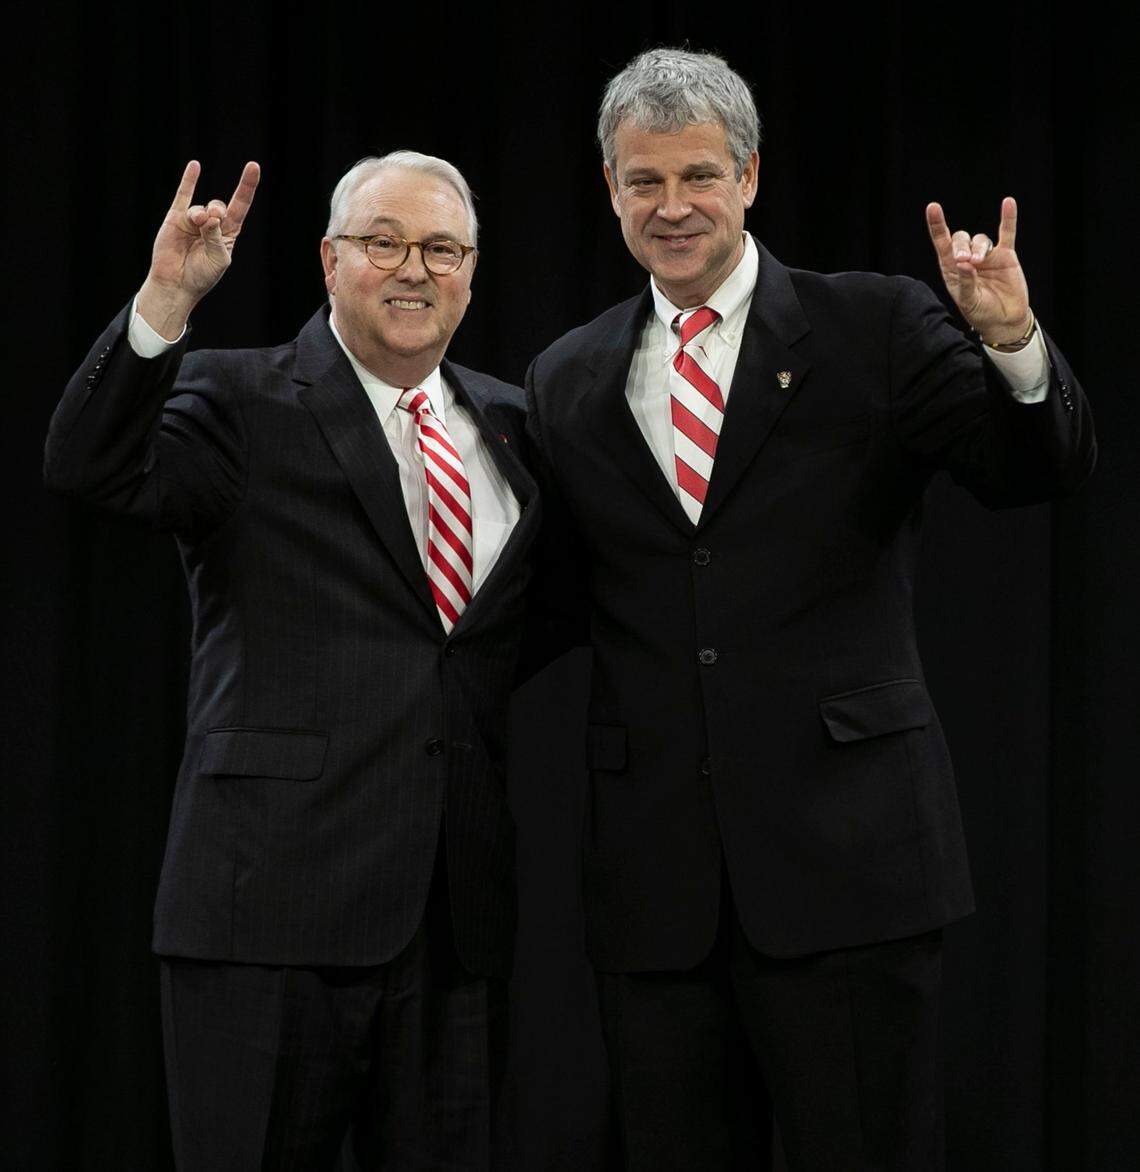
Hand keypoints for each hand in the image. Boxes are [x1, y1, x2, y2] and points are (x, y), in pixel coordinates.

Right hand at [137, 159, 259, 338]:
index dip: (247, 187)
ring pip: (200, 208)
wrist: (176, 284)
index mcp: (228, 234)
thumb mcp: (217, 259)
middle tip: (212, 221)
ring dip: (200, 215)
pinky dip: (189, 181)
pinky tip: (195, 167)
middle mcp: (212, 224)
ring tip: (197, 223)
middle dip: (217, 211)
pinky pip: (183, 195)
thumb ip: (216, 236)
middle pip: (220, 206)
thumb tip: (210, 215)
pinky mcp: (176, 219)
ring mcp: (194, 220)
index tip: (253, 166)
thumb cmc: (201, 275)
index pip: (240, 206)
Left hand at [925, 197, 1030, 345]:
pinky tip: (1008, 203)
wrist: (1004, 320)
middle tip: (964, 260)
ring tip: (979, 262)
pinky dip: (1008, 218)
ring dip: (979, 247)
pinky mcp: (1006, 256)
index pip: (942, 244)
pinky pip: (1007, 233)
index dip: (937, 226)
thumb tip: (963, 263)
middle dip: (960, 246)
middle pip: (960, 238)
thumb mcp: (968, 301)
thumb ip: (965, 282)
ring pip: (980, 239)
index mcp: (952, 270)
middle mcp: (967, 259)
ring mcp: (987, 256)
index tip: (933, 208)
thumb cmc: (981, 312)